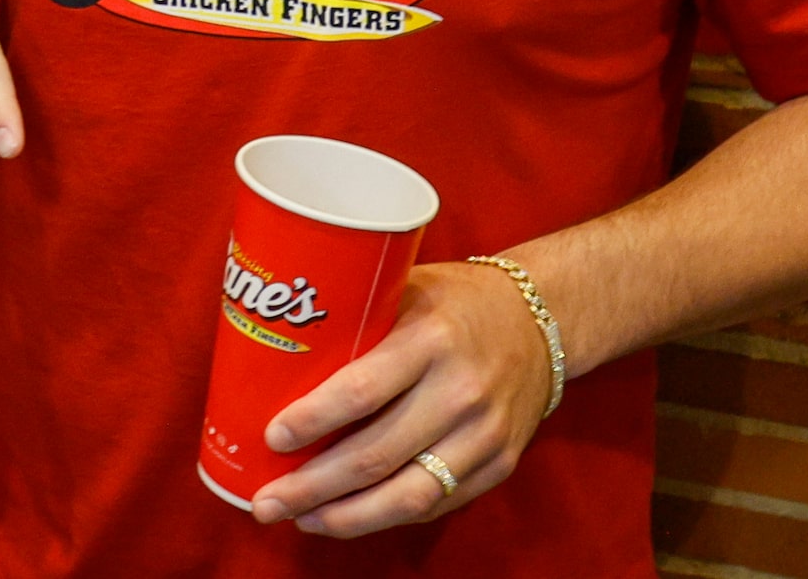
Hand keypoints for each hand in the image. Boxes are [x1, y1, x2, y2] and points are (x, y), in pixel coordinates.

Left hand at [250, 262, 556, 534]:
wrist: (542, 320)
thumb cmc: (452, 301)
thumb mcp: (403, 290)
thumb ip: (354, 323)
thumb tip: (268, 355)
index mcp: (430, 338)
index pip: (362, 390)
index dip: (313, 421)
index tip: (271, 438)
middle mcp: (461, 391)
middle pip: (376, 455)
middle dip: (312, 486)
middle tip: (266, 501)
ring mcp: (485, 434)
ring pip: (407, 495)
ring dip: (345, 516)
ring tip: (298, 518)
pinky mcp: (499, 465)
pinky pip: (434, 504)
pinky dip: (384, 516)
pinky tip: (344, 516)